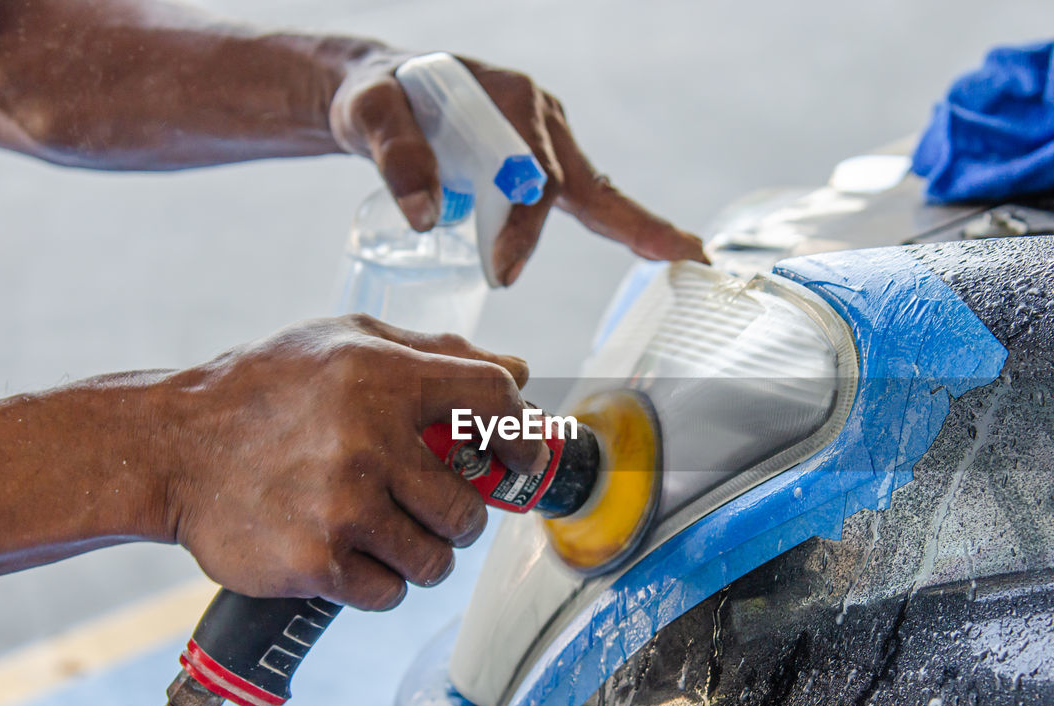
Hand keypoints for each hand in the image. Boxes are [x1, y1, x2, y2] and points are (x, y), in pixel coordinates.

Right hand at [165, 315, 544, 610]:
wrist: (171, 448)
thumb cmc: (266, 389)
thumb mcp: (344, 342)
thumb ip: (435, 353)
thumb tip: (521, 373)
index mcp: (384, 378)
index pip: (494, 404)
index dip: (522, 437)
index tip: (519, 461)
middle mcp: (369, 441)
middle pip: (470, 507)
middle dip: (459, 515)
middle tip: (429, 506)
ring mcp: (344, 507)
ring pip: (437, 558)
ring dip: (422, 554)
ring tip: (386, 532)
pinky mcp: (318, 562)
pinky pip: (391, 592)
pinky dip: (380, 583)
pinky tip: (350, 555)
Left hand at [330, 51, 707, 284]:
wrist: (382, 88)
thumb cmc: (376, 96)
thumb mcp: (367, 112)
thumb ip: (393, 154)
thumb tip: (426, 216)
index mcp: (508, 97)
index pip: (528, 171)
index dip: (522, 224)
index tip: (500, 269)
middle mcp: (540, 118)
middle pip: (578, 183)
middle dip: (618, 228)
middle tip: (658, 266)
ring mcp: (547, 140)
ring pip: (592, 191)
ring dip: (631, 227)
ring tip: (686, 255)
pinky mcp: (544, 163)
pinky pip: (586, 198)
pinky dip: (625, 223)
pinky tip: (668, 248)